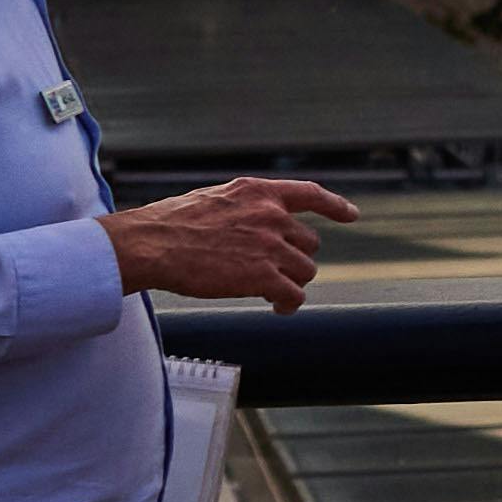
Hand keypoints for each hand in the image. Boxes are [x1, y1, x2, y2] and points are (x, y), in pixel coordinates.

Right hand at [105, 172, 357, 306]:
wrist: (150, 245)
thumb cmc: (169, 225)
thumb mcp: (214, 199)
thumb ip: (243, 208)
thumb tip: (256, 223)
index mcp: (258, 193)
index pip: (310, 195)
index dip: (334, 206)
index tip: (351, 215)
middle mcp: (271, 216)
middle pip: (307, 243)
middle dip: (294, 258)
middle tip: (273, 273)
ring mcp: (269, 246)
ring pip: (304, 270)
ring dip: (292, 283)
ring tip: (273, 293)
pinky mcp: (263, 277)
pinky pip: (293, 294)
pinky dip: (289, 304)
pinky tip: (279, 309)